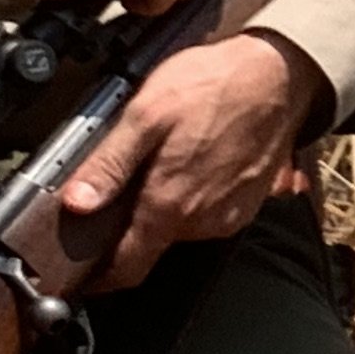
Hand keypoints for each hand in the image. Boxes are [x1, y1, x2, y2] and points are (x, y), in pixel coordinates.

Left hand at [56, 32, 328, 294]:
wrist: (278, 74)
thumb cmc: (214, 86)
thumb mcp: (146, 114)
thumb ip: (110, 163)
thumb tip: (76, 203)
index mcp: (170, 205)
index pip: (128, 268)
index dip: (101, 279)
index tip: (82, 276)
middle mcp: (202, 221)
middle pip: (152, 243)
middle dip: (132, 223)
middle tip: (123, 183)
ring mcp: (229, 215)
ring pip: (181, 227)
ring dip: (166, 207)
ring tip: (163, 162)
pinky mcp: (249, 203)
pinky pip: (209, 213)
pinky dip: (194, 196)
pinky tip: (195, 160)